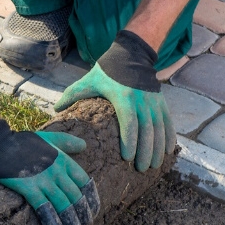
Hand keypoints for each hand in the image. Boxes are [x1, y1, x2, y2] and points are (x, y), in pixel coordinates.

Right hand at [0, 119, 99, 224]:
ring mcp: (43, 179)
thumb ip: (66, 142)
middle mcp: (57, 171)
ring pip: (64, 207)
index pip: (85, 183)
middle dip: (83, 218)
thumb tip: (84, 145)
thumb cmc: (20, 141)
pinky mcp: (28, 187)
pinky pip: (45, 210)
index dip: (91, 201)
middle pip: (76, 199)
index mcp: (63, 160)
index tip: (92, 214)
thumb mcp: (48, 137)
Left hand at [56, 30, 175, 171]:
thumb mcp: (89, 80)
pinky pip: (168, 122)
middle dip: (145, 151)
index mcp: (124, 97)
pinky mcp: (161, 102)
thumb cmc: (107, 71)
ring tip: (153, 165)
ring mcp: (154, 102)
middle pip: (147, 130)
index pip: (129, 123)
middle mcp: (142, 101)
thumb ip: (72, 95)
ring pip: (159, 129)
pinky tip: (168, 151)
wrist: (132, 55)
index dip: (130, 141)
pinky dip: (169, 137)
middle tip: (140, 169)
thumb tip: (55, 109)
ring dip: (158, 148)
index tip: (127, 158)